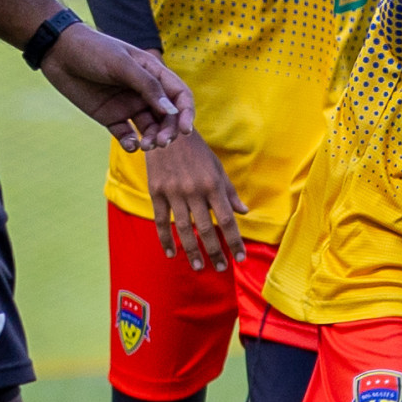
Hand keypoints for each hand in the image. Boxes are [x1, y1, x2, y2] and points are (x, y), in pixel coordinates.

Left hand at [39, 25, 193, 152]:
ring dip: (152, 138)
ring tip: (145, 146)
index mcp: (154, 74)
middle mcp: (145, 92)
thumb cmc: (94, 50)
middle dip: (169, 131)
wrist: (58, 52)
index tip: (185, 130)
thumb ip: (148, 86)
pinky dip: (131, 142)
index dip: (186, 113)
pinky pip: (126, 134)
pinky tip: (131, 145)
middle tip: (161, 142)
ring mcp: (128, 105)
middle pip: (168, 116)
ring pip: (150, 128)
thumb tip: (171, 111)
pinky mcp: (110, 116)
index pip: (179, 96)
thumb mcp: (122, 64)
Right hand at [145, 128, 247, 271]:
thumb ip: (230, 193)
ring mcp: (174, 192)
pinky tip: (171, 253)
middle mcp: (194, 191)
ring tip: (198, 267)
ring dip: (191, 250)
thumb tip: (244, 212)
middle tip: (220, 268)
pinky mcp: (156, 192)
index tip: (240, 258)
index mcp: (213, 185)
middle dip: (215, 251)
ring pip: (184, 228)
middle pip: (207, 228)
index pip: (227, 220)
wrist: (167, 132)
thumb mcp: (218, 168)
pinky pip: (160, 221)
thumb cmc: (197, 152)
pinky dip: (165, 239)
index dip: (234, 240)